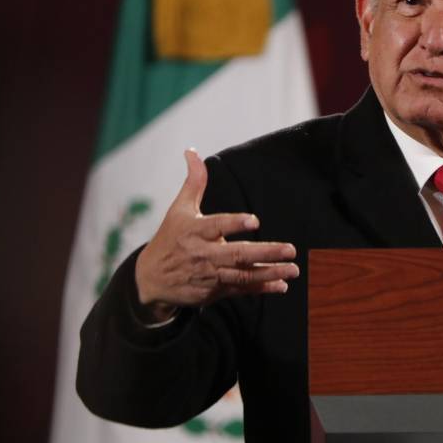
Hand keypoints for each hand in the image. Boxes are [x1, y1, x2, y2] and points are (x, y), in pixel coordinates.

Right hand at [134, 149, 298, 320]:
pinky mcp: (213, 291)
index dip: (234, 224)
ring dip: (269, 273)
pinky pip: (240, 289)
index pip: (216, 226)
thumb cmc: (170, 238)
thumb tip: (192, 151)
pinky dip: (261, 288)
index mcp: (194, 231)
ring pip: (242, 275)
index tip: (254, 221)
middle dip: (265, 253)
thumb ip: (194, 182)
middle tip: (290, 249)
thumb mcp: (179, 209)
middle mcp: (202, 254)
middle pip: (236, 254)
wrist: (150, 279)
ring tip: (293, 270)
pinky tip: (281, 286)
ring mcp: (209, 275)